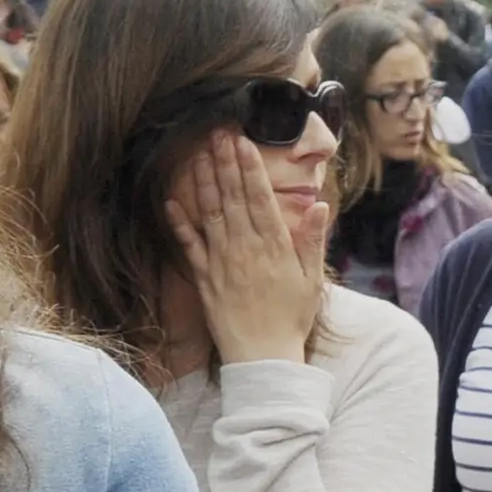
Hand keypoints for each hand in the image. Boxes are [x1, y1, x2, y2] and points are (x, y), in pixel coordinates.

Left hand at [169, 131, 324, 366]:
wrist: (263, 357)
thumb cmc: (291, 318)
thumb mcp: (312, 280)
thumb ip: (311, 241)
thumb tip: (319, 206)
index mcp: (274, 247)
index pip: (260, 198)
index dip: (250, 168)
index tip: (243, 142)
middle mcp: (245, 248)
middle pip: (233, 198)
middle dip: (225, 163)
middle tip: (217, 134)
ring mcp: (221, 261)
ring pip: (211, 213)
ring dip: (204, 181)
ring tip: (199, 154)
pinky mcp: (204, 278)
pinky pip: (189, 245)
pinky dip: (180, 223)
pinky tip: (172, 200)